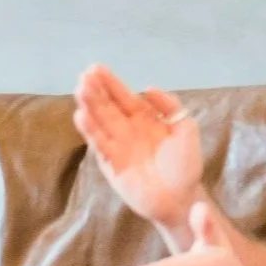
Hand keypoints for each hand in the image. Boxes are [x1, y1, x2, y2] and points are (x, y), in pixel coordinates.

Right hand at [74, 65, 202, 233]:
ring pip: (100, 122)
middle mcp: (127, 130)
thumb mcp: (185, 128)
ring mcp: (118, 146)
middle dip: (96, 91)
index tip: (96, 68)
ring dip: (90, 107)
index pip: (123, 96)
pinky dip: (91, 131)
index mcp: (144, 118)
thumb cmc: (185, 164)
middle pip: (108, 106)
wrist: (182, 197)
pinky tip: (81, 116)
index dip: (110, 83)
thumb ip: (170, 106)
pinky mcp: (112, 165)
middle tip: (84, 76)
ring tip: (80, 90)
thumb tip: (147, 88)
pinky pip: (100, 145)